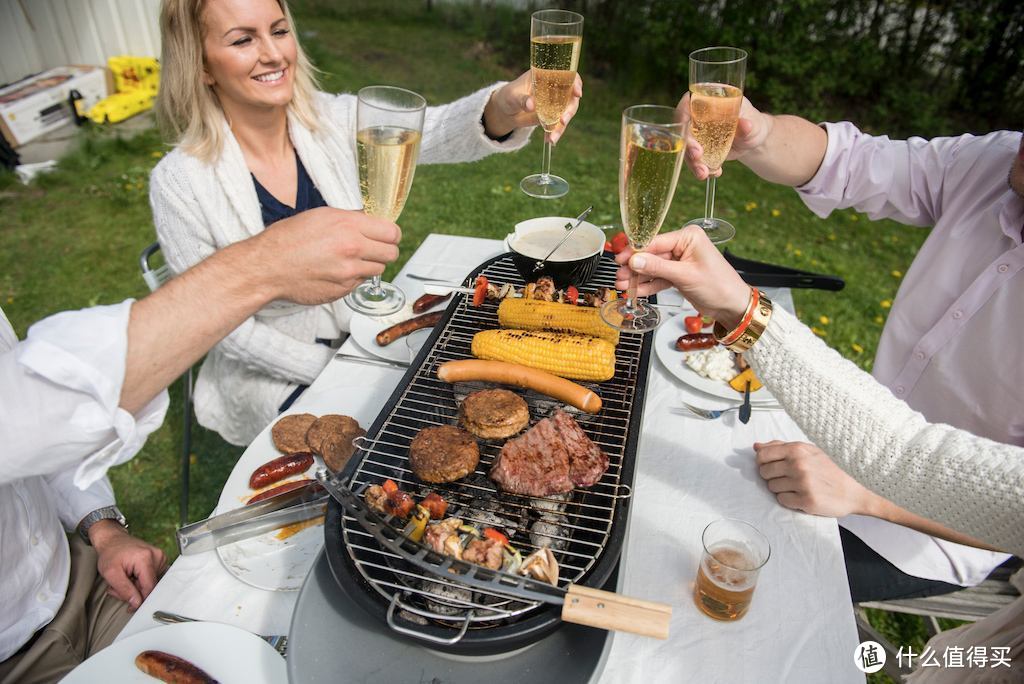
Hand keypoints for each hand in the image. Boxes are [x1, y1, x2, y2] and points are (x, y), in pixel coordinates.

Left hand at [89, 520, 166, 610]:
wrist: (113, 539)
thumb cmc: (110, 553)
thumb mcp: (110, 574)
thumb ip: (124, 590)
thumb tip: (137, 603)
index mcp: (146, 559)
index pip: (149, 587)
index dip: (141, 601)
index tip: (131, 608)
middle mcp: (157, 556)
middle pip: (150, 586)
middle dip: (134, 591)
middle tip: (118, 587)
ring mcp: (160, 557)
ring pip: (150, 583)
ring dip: (136, 587)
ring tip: (124, 578)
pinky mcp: (160, 559)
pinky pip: (152, 577)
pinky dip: (140, 581)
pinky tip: (132, 575)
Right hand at [253, 207, 400, 303]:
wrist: (267, 267)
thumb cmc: (287, 239)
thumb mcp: (321, 216)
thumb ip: (350, 220)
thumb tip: (370, 223)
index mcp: (348, 225)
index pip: (392, 232)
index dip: (390, 234)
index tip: (386, 236)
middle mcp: (352, 248)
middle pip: (392, 253)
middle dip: (385, 250)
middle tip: (373, 249)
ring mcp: (349, 271)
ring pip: (379, 269)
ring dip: (369, 265)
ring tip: (349, 260)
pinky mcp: (343, 289)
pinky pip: (360, 283)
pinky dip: (353, 278)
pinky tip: (336, 271)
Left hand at [484, 70, 582, 143]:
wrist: (505, 112)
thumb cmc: (508, 96)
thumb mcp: (512, 96)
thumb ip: (522, 99)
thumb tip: (531, 105)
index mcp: (546, 76)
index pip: (567, 74)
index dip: (575, 82)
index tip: (577, 93)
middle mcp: (554, 88)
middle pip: (570, 97)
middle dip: (569, 110)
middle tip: (563, 121)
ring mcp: (554, 103)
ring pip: (566, 113)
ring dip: (562, 126)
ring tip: (553, 138)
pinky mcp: (552, 116)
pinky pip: (558, 124)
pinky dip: (555, 132)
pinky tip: (549, 140)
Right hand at [613, 225, 749, 326]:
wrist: (732, 306)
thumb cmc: (718, 286)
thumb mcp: (685, 275)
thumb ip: (658, 267)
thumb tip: (635, 260)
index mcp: (688, 237)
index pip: (655, 241)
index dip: (636, 252)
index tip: (620, 259)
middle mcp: (683, 246)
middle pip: (651, 255)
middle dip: (634, 268)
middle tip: (619, 277)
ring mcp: (680, 261)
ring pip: (653, 268)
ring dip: (638, 278)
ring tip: (623, 286)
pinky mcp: (679, 274)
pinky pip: (659, 278)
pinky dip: (648, 285)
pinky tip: (636, 291)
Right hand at [676, 93, 769, 180]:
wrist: (752, 141)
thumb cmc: (754, 124)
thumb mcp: (754, 124)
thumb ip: (749, 124)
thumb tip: (746, 125)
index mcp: (709, 101)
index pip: (689, 102)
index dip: (683, 113)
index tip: (685, 125)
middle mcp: (698, 117)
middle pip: (684, 129)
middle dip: (688, 144)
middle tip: (698, 156)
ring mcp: (697, 135)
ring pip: (686, 148)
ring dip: (693, 162)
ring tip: (704, 173)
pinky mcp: (699, 150)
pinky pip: (695, 160)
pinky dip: (702, 169)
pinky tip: (714, 173)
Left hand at [753, 441, 874, 517]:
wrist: (857, 489)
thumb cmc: (831, 468)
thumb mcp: (809, 451)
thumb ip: (781, 447)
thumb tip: (756, 446)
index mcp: (797, 450)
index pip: (762, 455)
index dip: (763, 462)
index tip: (771, 466)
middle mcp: (798, 465)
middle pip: (764, 473)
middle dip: (772, 476)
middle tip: (788, 478)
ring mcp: (802, 483)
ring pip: (772, 487)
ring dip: (781, 489)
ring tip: (797, 486)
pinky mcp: (806, 500)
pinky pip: (782, 500)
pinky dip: (789, 500)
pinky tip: (801, 496)